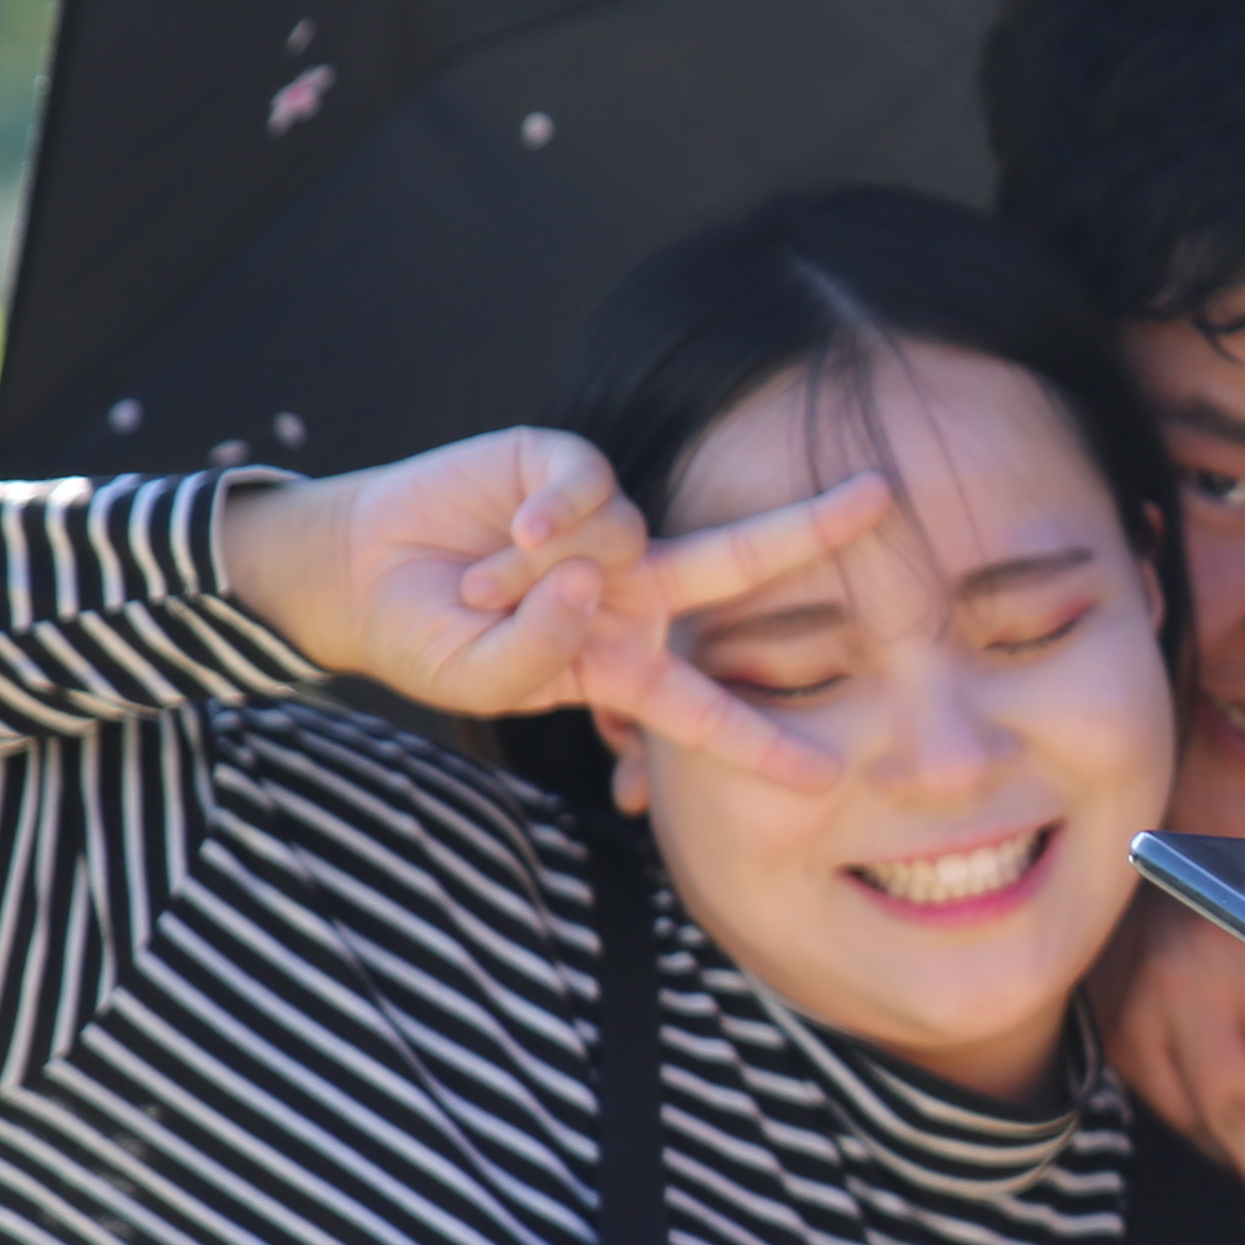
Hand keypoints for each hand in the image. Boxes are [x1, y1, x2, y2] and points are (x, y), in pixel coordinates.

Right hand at [219, 430, 888, 790]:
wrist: (359, 574)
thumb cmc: (430, 639)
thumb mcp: (482, 678)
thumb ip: (539, 652)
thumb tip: (588, 581)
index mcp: (625, 662)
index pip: (707, 708)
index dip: (761, 743)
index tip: (829, 777)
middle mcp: (633, 590)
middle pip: (740, 562)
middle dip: (812, 529)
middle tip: (885, 497)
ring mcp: (606, 528)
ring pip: (623, 536)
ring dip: (543, 572)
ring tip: (480, 585)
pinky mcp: (562, 467)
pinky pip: (588, 486)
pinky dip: (554, 512)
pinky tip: (513, 529)